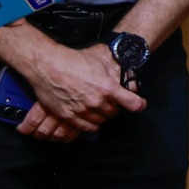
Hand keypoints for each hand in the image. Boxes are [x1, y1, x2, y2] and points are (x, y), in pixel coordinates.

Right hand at [9, 36, 144, 134]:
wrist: (48, 66)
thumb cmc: (75, 61)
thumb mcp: (100, 64)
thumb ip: (112, 76)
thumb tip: (125, 82)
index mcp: (108, 88)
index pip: (132, 103)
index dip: (138, 104)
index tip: (140, 105)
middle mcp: (97, 101)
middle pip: (113, 113)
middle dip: (113, 108)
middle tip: (109, 102)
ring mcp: (82, 110)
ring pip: (100, 121)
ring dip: (101, 116)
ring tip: (97, 108)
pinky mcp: (68, 116)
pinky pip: (85, 127)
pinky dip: (90, 125)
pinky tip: (90, 121)